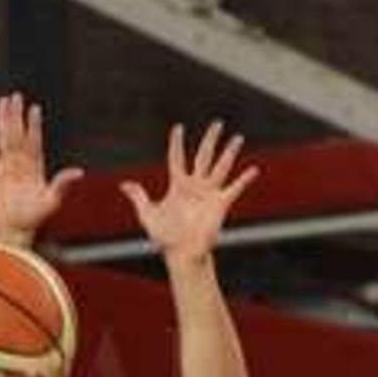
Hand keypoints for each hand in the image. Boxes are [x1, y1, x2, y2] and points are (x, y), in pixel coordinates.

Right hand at [0, 93, 80, 247]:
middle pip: (18, 134)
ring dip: (3, 120)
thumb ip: (62, 184)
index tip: (34, 108)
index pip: (34, 140)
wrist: (12, 230)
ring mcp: (6, 167)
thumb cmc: (33, 219)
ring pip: (4, 138)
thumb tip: (79, 172)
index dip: (34, 125)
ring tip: (2, 102)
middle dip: (16, 115)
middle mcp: (21, 164)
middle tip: (16, 96)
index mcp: (35, 167)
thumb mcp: (51, 201)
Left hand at [123, 122, 257, 264]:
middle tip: (218, 123)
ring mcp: (209, 193)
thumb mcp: (148, 214)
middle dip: (211, 139)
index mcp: (178, 184)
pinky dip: (244, 179)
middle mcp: (195, 185)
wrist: (181, 253)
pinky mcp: (220, 204)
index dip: (176, 143)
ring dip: (230, 152)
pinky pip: (234, 188)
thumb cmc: (164, 236)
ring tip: (238, 137)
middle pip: (204, 156)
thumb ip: (139, 197)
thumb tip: (123, 185)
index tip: (178, 128)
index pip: (177, 158)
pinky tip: (254, 169)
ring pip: (221, 167)